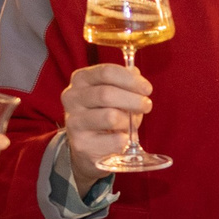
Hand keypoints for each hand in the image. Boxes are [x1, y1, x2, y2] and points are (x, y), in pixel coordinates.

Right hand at [63, 62, 150, 192]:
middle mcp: (72, 98)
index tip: (147, 89)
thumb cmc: (105, 113)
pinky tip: (122, 139)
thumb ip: (126, 82)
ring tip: (131, 124)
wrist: (88, 146)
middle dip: (133, 100)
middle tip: (146, 106)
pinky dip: (125, 140)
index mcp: (80, 79)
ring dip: (128, 121)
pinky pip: (114, 141)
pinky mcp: (81, 144)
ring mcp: (73, 122)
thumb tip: (137, 75)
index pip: (106, 72)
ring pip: (110, 117)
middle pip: (107, 94)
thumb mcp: (114, 92)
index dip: (131, 80)